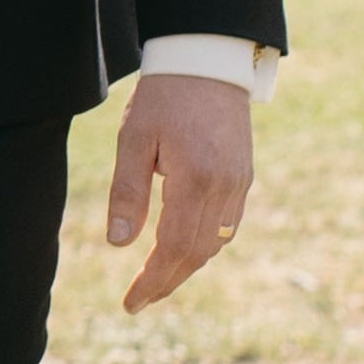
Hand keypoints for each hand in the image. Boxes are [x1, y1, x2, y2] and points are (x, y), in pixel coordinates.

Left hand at [102, 70, 254, 313]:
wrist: (208, 61)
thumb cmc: (164, 97)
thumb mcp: (134, 140)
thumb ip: (128, 192)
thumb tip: (119, 244)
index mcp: (195, 179)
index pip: (173, 247)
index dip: (152, 280)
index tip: (130, 302)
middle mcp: (225, 187)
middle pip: (197, 254)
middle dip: (167, 281)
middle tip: (138, 301)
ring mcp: (240, 183)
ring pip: (215, 243)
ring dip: (186, 267)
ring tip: (155, 282)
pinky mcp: (244, 176)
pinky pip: (227, 225)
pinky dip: (204, 246)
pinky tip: (182, 250)